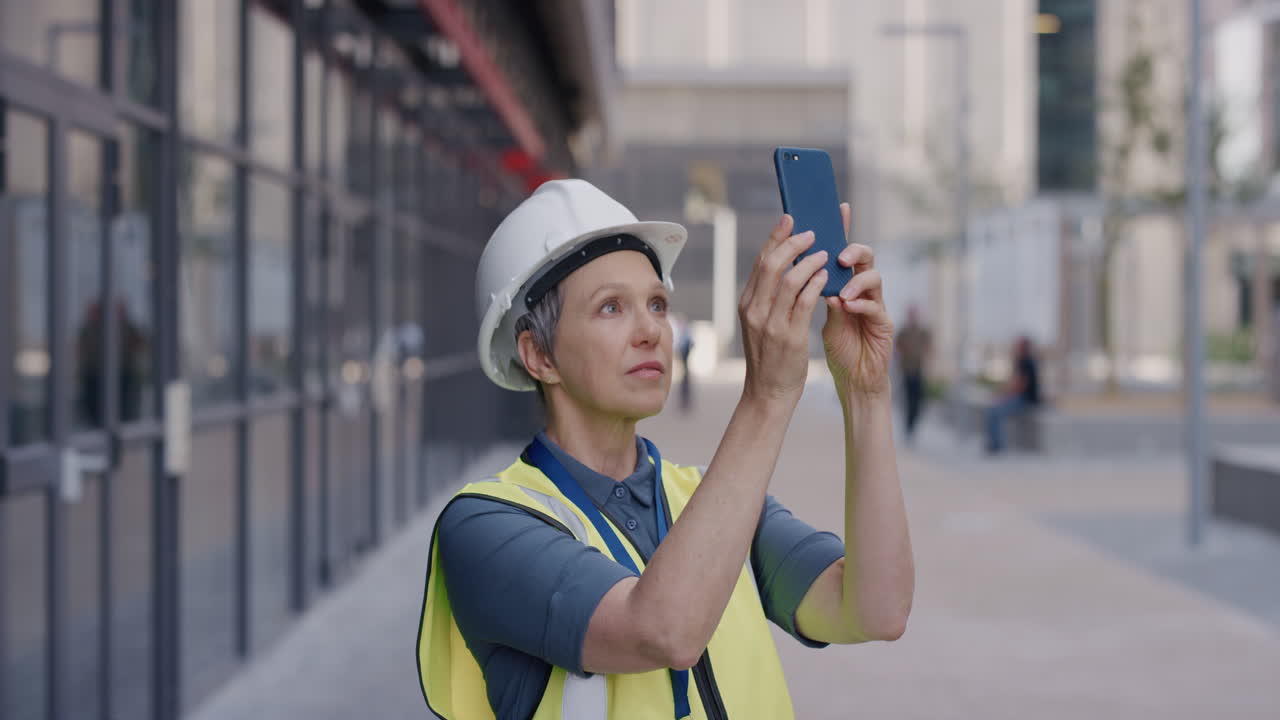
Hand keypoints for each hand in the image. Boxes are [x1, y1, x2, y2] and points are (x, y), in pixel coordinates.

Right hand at [738, 214, 828, 403]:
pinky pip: (804, 302)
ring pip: (790, 280)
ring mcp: (771, 324)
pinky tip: (826, 276)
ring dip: (809, 261)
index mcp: (746, 304)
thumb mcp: (760, 323)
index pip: (760, 262)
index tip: (789, 219)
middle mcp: (755, 310)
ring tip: (824, 253)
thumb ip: (768, 297)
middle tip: (812, 233)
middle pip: (772, 264)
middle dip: (793, 243)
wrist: (768, 392)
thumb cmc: (770, 356)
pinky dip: (816, 284)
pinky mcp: (789, 336)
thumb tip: (784, 266)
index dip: (776, 237)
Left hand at [823, 203, 893, 397]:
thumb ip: (812, 294)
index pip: (842, 251)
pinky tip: (847, 307)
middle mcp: (863, 291)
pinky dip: (861, 306)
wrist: (853, 380)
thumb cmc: (838, 347)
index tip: (837, 208)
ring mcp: (876, 306)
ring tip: (840, 293)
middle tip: (839, 256)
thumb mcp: (820, 317)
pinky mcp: (884, 326)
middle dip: (853, 250)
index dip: (842, 229)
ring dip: (856, 281)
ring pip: (875, 278)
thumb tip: (799, 269)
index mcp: (845, 284)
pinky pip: (876, 309)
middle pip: (865, 257)